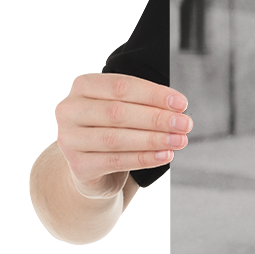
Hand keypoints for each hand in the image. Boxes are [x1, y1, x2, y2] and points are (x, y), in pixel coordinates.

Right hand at [55, 73, 190, 196]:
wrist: (92, 167)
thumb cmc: (114, 129)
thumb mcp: (125, 108)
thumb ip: (145, 104)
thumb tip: (178, 109)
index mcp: (83, 86)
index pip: (120, 86)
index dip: (153, 94)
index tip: (181, 104)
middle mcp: (70, 110)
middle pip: (118, 112)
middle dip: (157, 118)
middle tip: (185, 124)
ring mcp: (69, 139)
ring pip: (117, 138)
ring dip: (153, 139)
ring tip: (179, 141)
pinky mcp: (78, 165)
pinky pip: (116, 161)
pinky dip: (144, 158)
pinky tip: (165, 156)